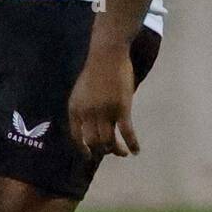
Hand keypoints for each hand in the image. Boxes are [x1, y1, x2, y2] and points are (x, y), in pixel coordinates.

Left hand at [68, 45, 137, 160]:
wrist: (107, 55)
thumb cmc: (96, 71)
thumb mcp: (81, 92)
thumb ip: (84, 108)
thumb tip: (91, 125)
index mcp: (75, 109)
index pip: (76, 136)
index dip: (82, 149)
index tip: (89, 156)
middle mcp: (88, 114)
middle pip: (94, 141)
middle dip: (102, 150)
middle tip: (110, 151)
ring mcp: (105, 112)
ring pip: (109, 141)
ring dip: (116, 150)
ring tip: (122, 153)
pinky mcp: (121, 109)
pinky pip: (127, 133)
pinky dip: (132, 144)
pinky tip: (136, 151)